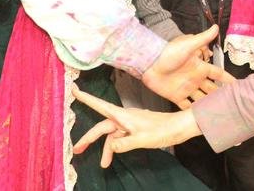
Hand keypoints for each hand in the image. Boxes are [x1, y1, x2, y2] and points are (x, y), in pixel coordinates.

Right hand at [72, 86, 198, 167]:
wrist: (179, 127)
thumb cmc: (163, 130)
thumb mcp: (143, 139)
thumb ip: (125, 144)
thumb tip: (110, 147)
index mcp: (124, 116)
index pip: (100, 105)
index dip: (86, 98)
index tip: (74, 90)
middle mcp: (124, 117)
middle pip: (102, 126)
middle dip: (89, 138)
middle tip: (77, 150)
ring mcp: (130, 123)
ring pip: (112, 135)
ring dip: (106, 148)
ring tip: (103, 164)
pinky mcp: (135, 128)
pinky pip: (120, 137)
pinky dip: (116, 147)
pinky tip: (115, 156)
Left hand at [140, 25, 233, 107]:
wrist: (149, 62)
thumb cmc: (168, 52)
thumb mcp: (188, 44)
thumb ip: (203, 38)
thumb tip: (216, 26)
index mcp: (200, 67)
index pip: (218, 74)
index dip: (228, 79)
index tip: (238, 86)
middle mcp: (195, 78)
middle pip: (212, 89)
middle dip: (221, 96)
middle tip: (232, 105)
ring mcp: (186, 88)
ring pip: (201, 98)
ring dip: (209, 105)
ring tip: (219, 114)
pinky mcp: (176, 96)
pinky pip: (186, 106)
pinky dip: (192, 112)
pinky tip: (199, 119)